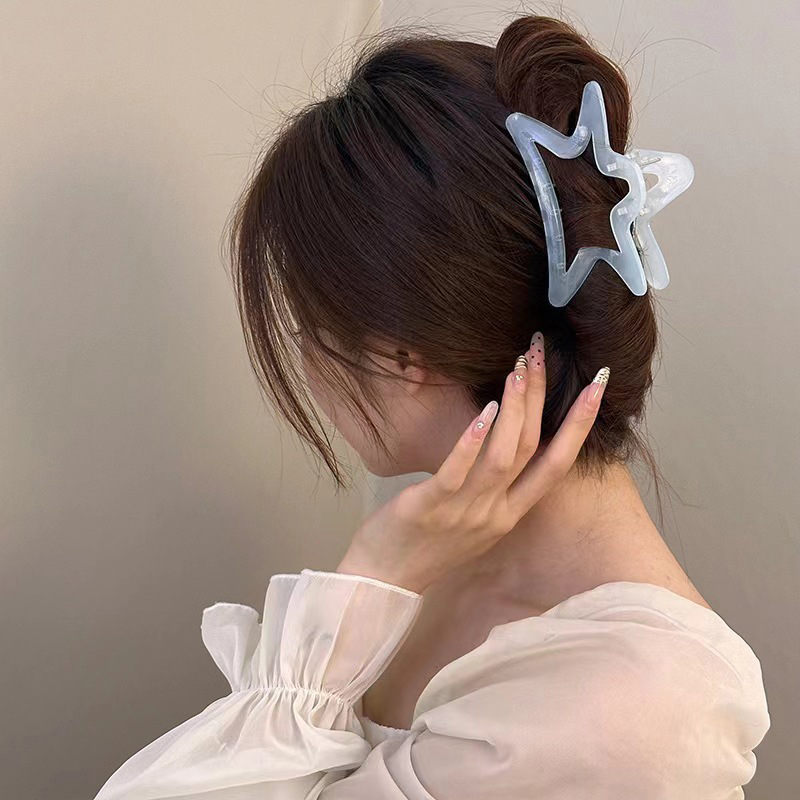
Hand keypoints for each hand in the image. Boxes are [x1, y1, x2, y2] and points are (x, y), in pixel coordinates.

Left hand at [336, 334, 608, 594]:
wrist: (384, 581)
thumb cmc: (427, 544)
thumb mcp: (474, 520)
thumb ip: (495, 487)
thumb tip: (504, 441)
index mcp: (510, 514)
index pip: (557, 464)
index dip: (580, 424)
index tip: (597, 384)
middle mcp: (496, 513)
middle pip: (531, 448)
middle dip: (542, 398)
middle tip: (541, 352)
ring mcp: (465, 512)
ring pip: (503, 458)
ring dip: (514, 410)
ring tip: (518, 369)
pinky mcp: (430, 508)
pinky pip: (457, 472)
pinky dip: (474, 441)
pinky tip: (484, 410)